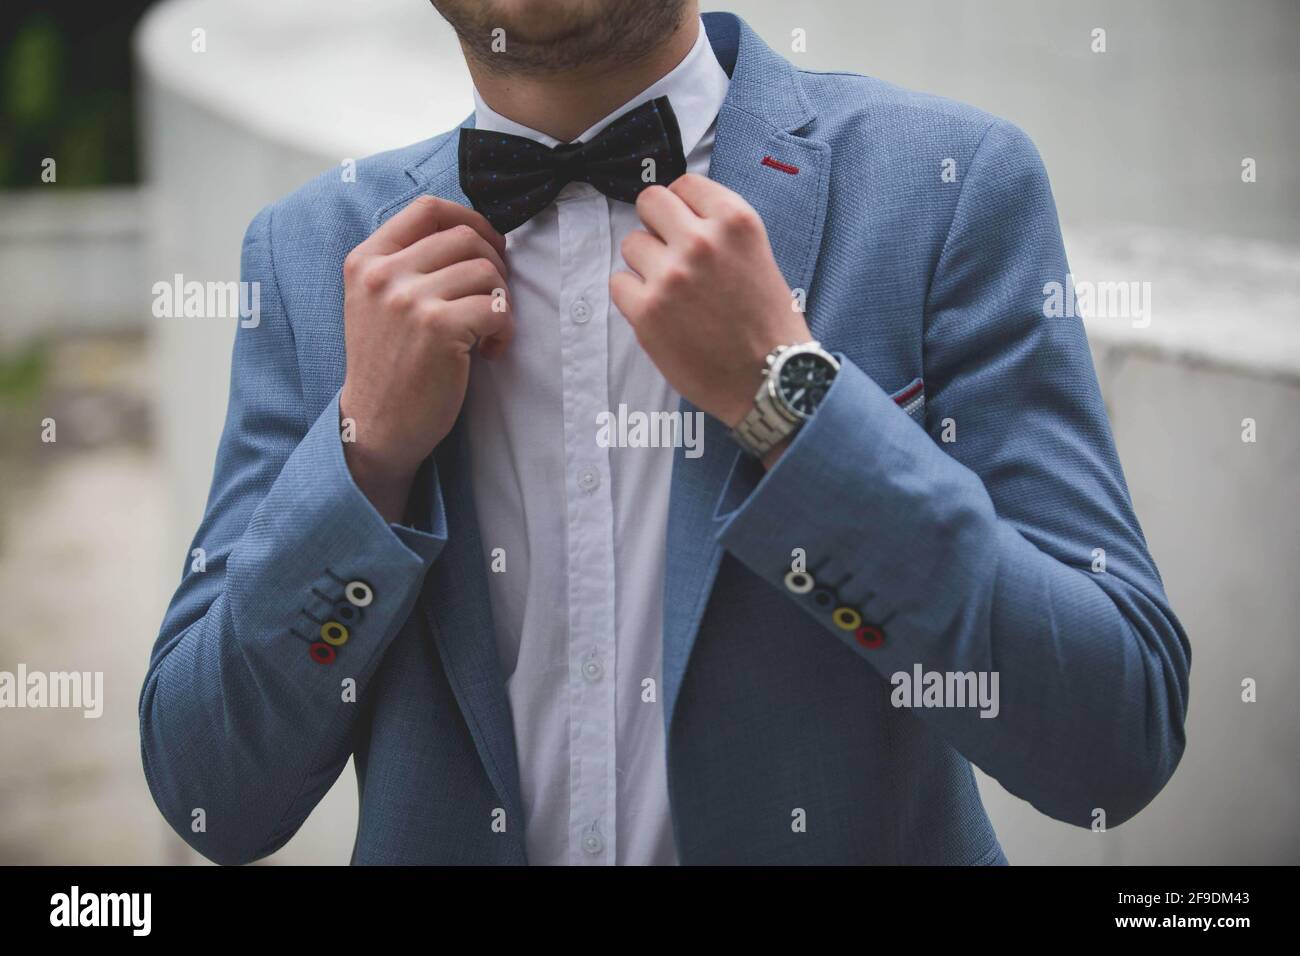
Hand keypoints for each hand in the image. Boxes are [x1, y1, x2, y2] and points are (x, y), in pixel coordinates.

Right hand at [339, 195, 511, 521]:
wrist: (375, 427)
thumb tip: (474, 234)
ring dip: (500, 301)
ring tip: (485, 333)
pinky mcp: (438, 328)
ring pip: (486, 270)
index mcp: (365, 260)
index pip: (428, 208)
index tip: (487, 248)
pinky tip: (488, 352)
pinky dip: (504, 330)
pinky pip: (496, 307)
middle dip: (493, 265)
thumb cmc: (388, 366)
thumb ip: (408, 264)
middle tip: (491, 301)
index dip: (470, 219)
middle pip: (465, 236)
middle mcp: (383, 273)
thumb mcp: (376, 302)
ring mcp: (408, 299)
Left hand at [610, 173, 810, 429]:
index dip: (681, 205)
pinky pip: (618, 283)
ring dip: (645, 264)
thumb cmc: (767, 322)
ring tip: (672, 291)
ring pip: (631, 244)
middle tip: (670, 252)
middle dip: (656, 225)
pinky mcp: (648, 311)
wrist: (769, 379)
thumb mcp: (757, 254)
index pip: (684, 183)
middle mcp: (702, 242)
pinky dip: (633, 297)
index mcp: (735, 221)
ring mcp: (671, 276)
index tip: (684, 224)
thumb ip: (719, 229)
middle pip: (650, 202)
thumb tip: (677, 213)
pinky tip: (660, 312)